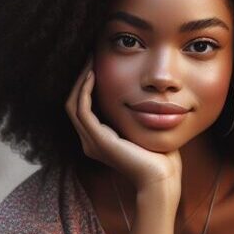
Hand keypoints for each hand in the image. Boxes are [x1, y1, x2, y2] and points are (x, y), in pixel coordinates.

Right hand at [65, 55, 181, 198]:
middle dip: (79, 78)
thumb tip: (143, 95)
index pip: (82, 107)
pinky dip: (84, 90)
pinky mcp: (97, 140)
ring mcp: (91, 142)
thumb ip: (136, 114)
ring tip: (89, 60)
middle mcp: (89, 142)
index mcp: (98, 140)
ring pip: (73, 104)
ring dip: (79, 80)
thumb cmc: (159, 157)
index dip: (85, 85)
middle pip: (72, 103)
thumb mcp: (143, 129)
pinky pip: (82, 109)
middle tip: (89, 55)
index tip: (96, 64)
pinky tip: (93, 75)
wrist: (160, 178)